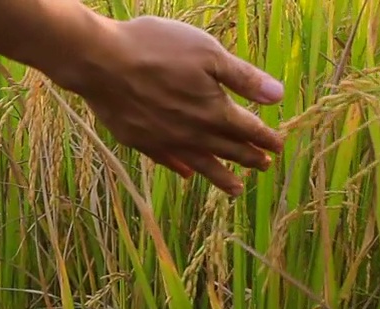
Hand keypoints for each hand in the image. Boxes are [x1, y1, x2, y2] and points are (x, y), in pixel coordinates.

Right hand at [56, 16, 284, 195]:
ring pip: (200, 163)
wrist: (101, 60)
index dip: (266, 138)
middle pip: (227, 149)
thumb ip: (243, 78)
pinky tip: (185, 174)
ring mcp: (165, 140)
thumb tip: (278, 96)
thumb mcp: (207, 53)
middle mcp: (192, 132)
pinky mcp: (140, 141)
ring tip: (235, 189)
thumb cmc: (155, 49)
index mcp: (213, 110)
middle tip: (263, 167)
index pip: (248, 129)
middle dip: (248, 158)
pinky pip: (166, 160)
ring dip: (220, 176)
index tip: (278, 146)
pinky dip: (179, 167)